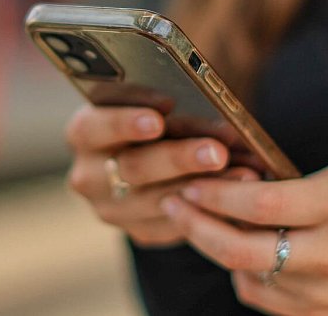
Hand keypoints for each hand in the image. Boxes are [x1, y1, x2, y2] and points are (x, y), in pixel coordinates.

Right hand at [64, 104, 251, 246]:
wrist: (160, 148)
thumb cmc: (159, 110)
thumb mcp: (154, 96)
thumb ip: (168, 96)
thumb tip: (204, 102)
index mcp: (84, 132)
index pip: (94, 127)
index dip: (126, 121)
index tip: (161, 114)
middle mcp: (89, 175)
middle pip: (133, 168)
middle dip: (179, 158)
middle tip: (216, 151)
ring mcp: (113, 208)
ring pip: (159, 201)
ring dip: (204, 187)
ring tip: (243, 173)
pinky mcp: (141, 231)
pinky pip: (175, 225)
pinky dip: (210, 209)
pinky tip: (240, 194)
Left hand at [160, 161, 327, 314]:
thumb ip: (294, 186)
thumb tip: (235, 186)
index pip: (261, 205)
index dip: (216, 195)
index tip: (191, 182)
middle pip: (242, 252)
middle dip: (197, 227)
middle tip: (175, 204)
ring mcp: (327, 295)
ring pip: (247, 279)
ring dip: (218, 251)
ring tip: (205, 225)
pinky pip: (266, 301)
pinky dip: (247, 277)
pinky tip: (244, 256)